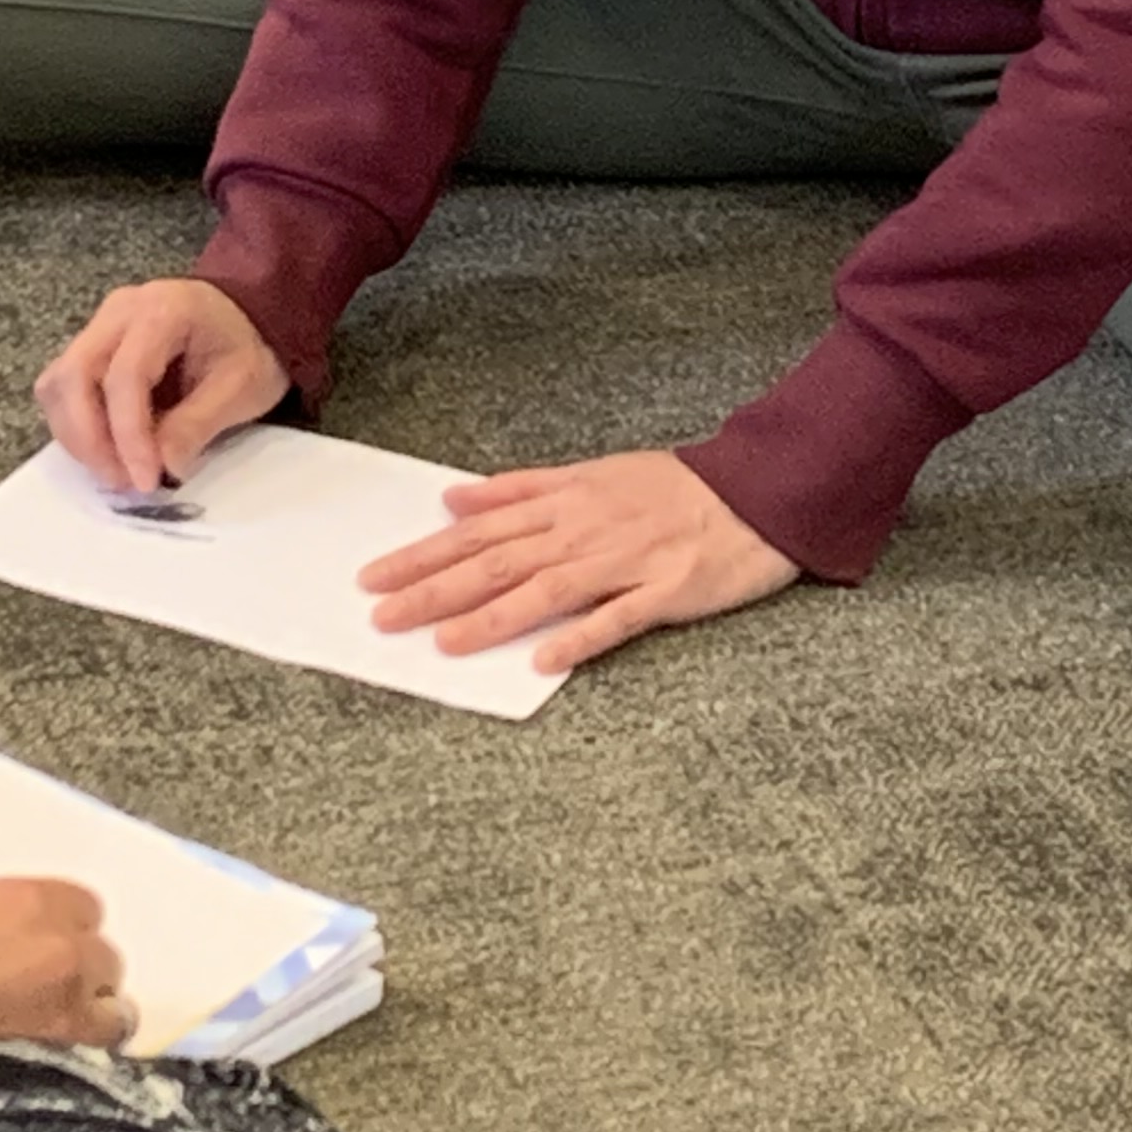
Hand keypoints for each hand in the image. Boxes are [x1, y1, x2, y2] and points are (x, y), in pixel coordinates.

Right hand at [35, 278, 289, 490]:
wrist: (249, 317)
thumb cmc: (250, 348)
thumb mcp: (243, 387)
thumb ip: (198, 425)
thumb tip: (162, 467)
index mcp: (163, 310)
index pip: (125, 375)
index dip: (129, 435)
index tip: (145, 480)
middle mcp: (119, 311)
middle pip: (75, 374)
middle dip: (90, 438)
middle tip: (120, 481)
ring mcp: (100, 324)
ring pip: (58, 381)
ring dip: (76, 435)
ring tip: (114, 471)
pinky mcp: (92, 344)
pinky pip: (62, 386)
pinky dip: (75, 424)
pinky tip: (104, 450)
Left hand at [359, 449, 797, 674]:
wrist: (756, 492)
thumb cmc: (670, 486)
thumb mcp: (589, 472)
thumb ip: (520, 488)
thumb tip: (454, 497)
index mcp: (563, 501)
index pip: (478, 530)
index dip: (423, 554)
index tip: (375, 577)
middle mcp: (584, 530)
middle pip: (498, 560)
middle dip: (435, 588)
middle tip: (383, 615)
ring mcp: (625, 562)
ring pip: (546, 590)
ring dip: (491, 617)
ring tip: (442, 642)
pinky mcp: (667, 592)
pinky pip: (618, 618)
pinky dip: (580, 637)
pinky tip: (543, 659)